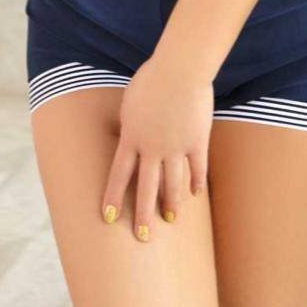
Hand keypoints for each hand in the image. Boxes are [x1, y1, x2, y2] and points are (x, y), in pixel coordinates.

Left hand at [100, 56, 213, 241]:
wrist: (180, 69)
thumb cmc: (152, 77)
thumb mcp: (130, 101)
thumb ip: (130, 122)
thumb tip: (130, 133)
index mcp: (131, 137)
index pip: (118, 175)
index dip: (113, 197)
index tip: (108, 217)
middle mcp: (152, 148)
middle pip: (145, 188)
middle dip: (143, 215)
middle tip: (142, 237)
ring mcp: (176, 147)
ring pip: (172, 184)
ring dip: (171, 204)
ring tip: (170, 219)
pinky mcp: (197, 141)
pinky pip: (197, 168)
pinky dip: (197, 182)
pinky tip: (196, 194)